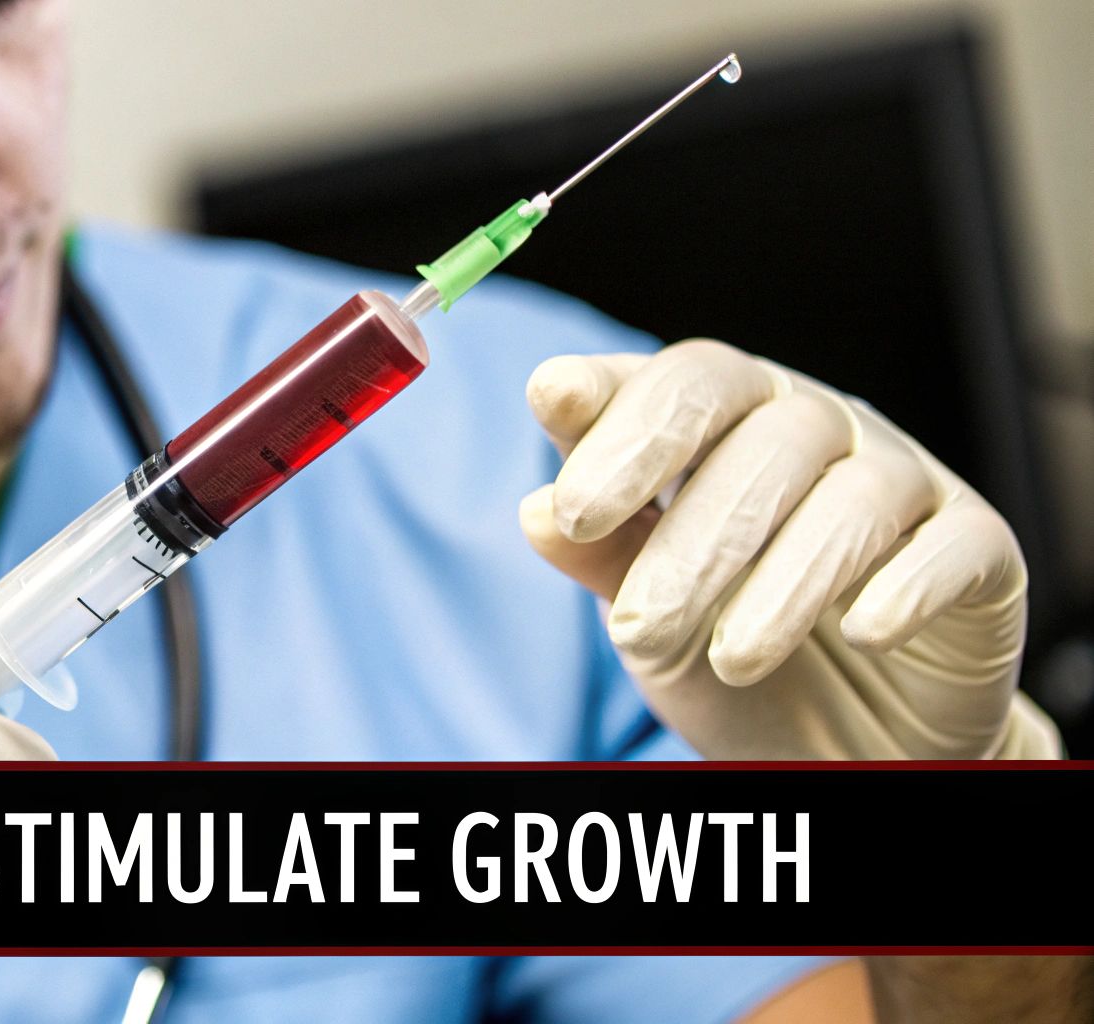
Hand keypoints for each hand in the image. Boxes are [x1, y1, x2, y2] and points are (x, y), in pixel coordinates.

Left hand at [518, 339, 1059, 760]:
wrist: (838, 740)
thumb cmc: (724, 646)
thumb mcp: (644, 608)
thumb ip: (597, 554)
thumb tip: (534, 511)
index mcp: (724, 423)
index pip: (678, 381)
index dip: (619, 401)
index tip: (551, 410)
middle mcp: (814, 428)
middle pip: (756, 439)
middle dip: (689, 534)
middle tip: (636, 624)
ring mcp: (900, 481)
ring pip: (849, 499)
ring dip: (782, 582)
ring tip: (730, 659)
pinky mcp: (977, 548)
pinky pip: (951, 549)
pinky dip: (903, 587)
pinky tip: (860, 631)